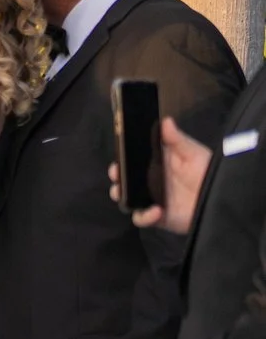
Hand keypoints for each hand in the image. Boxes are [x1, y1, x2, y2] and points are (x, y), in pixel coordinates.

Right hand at [113, 116, 212, 234]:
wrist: (220, 197)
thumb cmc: (207, 172)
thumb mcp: (193, 153)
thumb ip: (177, 140)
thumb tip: (165, 120)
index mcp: (157, 164)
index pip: (133, 159)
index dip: (123, 156)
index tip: (119, 153)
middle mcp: (150, 181)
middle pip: (125, 179)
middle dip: (117, 176)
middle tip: (118, 173)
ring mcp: (151, 199)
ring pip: (127, 198)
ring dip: (122, 195)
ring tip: (124, 192)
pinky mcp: (157, 217)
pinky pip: (141, 218)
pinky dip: (144, 216)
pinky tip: (155, 210)